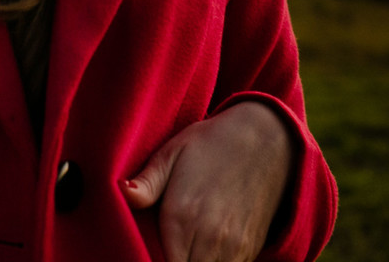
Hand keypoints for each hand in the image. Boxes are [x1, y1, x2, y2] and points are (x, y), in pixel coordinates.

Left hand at [123, 101, 294, 261]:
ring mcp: (233, 247)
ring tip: (182, 247)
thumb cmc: (213, 143)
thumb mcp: (174, 151)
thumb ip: (146, 181)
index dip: (150, 259)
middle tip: (161, 248)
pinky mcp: (250, 249)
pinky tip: (201, 249)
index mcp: (181, 216)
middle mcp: (208, 238)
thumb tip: (121, 193)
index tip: (146, 250)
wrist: (268, 139)